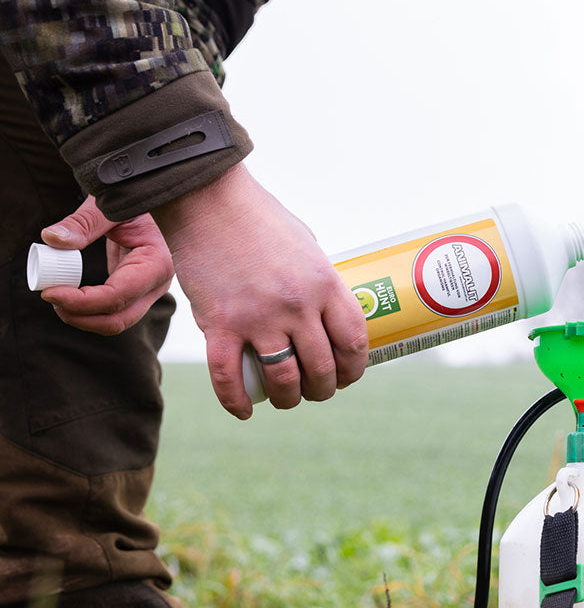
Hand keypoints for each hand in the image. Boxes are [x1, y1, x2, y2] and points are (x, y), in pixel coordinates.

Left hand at [39, 196, 173, 334]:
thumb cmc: (134, 198)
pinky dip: (89, 310)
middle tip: (50, 299)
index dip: (83, 301)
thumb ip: (82, 223)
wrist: (150, 196)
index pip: (119, 296)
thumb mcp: (108, 205)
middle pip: (120, 319)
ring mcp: (149, 290)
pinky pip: (113, 310)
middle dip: (82, 317)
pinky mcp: (137, 290)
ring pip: (117, 320)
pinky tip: (68, 296)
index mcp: (157, 263)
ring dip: (84, 317)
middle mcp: (157, 283)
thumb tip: (52, 239)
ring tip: (55, 298)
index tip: (50, 293)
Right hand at [152, 163, 367, 418]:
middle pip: (322, 368)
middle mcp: (297, 306)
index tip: (347, 376)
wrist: (205, 197)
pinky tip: (245, 410)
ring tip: (285, 399)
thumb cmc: (258, 217)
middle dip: (323, 389)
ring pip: (283, 380)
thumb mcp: (307, 246)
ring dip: (288, 398)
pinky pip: (229, 378)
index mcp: (325, 284)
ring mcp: (258, 318)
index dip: (354, 369)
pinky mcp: (220, 325)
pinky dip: (237, 402)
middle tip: (315, 391)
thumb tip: (327, 313)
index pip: (353, 342)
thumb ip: (319, 282)